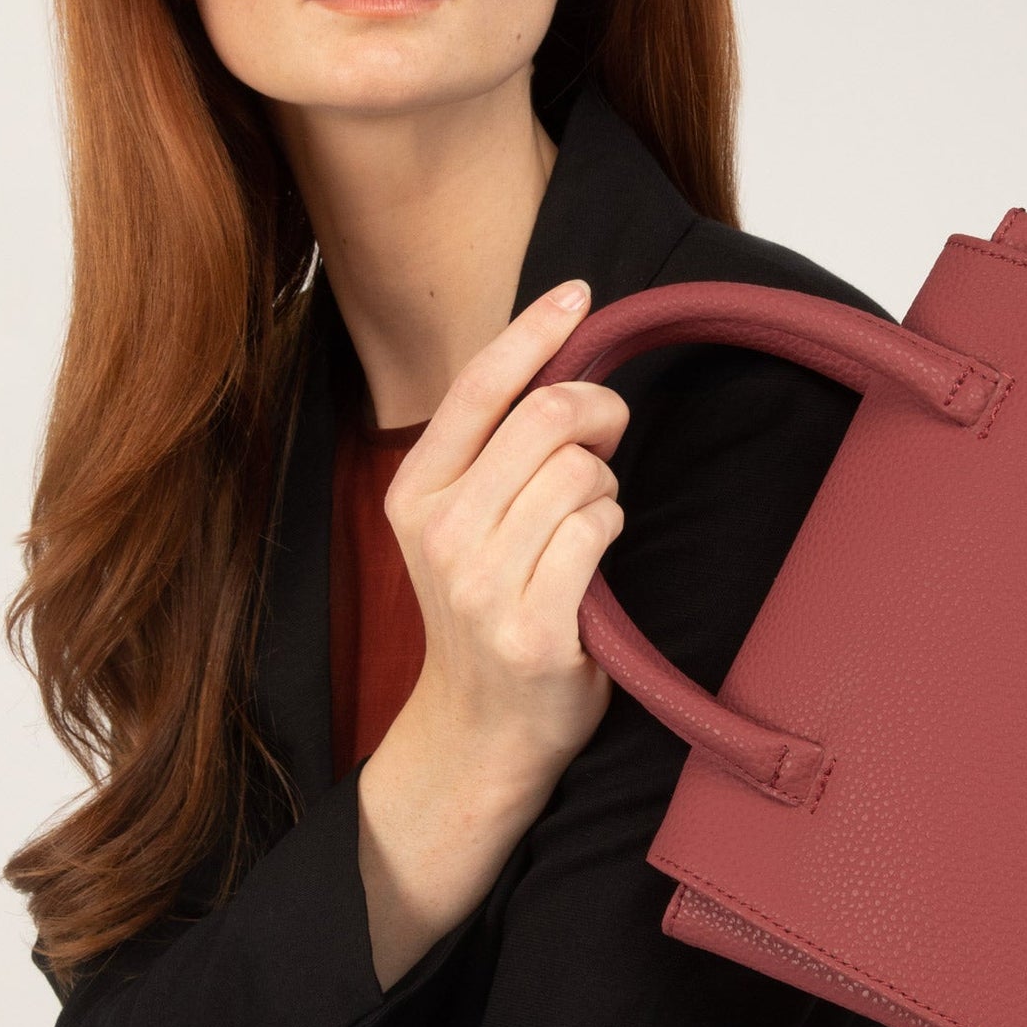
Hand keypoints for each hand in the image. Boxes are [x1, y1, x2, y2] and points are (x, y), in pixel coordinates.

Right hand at [355, 279, 630, 985]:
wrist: (480, 732)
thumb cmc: (486, 611)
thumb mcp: (459, 524)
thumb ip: (494, 451)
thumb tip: (560, 357)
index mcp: (414, 494)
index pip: (477, 389)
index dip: (534, 332)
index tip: (579, 294)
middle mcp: (441, 534)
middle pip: (545, 418)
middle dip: (598, 410)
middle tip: (611, 432)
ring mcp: (483, 585)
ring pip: (581, 474)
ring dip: (605, 487)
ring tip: (587, 523)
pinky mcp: (535, 626)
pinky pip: (598, 529)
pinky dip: (612, 528)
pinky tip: (594, 559)